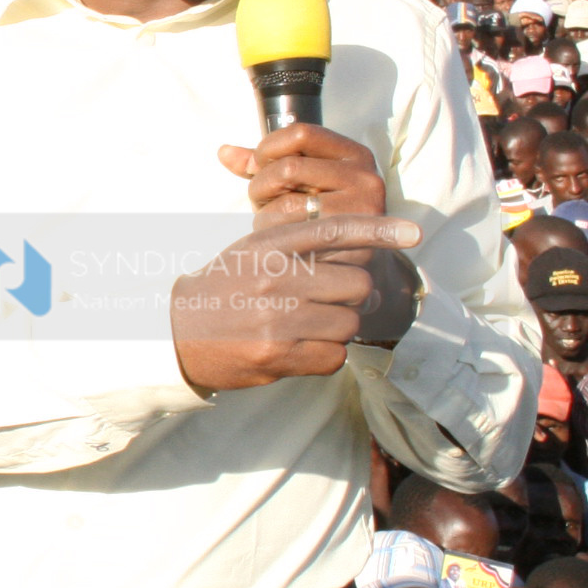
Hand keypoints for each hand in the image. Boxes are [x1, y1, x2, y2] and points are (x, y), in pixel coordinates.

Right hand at [169, 214, 421, 393]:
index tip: (414, 234)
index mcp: (269, 245)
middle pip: (358, 285)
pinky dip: (324, 356)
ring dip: (337, 329)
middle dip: (352, 297)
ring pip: (349, 324)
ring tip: (307, 327)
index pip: (335, 230)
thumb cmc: (222, 288)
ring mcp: (277, 317)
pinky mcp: (277, 354)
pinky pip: (333, 357)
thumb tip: (363, 265)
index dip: (380, 231)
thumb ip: (299, 246)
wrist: (174, 331)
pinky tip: (298, 349)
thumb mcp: (253, 250)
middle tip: (328, 302)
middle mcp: (275, 276)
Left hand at [220, 122, 388, 238]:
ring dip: (264, 215)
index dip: (267, 148)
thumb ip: (262, 163)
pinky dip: (274, 234)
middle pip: (288, 168)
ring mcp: (361, 209)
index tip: (257, 166)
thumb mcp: (296, 181)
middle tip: (259, 201)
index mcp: (353, 154)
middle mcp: (365, 177)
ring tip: (270, 222)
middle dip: (260, 186)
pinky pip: (291, 232)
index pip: (300, 133)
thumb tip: (223, 151)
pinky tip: (279, 238)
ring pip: (286, 203)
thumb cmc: (316, 213)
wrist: (350, 259)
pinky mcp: (347, 239)